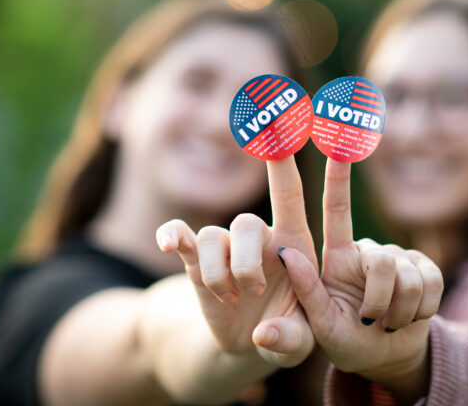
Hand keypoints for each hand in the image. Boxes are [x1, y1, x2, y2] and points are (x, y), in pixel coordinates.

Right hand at [156, 156, 316, 366]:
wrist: (252, 343)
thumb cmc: (289, 333)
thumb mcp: (300, 343)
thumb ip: (290, 340)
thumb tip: (263, 334)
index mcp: (292, 244)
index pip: (288, 195)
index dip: (282, 162)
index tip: (277, 125)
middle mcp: (258, 238)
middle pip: (245, 223)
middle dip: (245, 262)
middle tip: (254, 291)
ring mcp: (225, 248)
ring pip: (212, 238)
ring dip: (217, 273)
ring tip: (229, 299)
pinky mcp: (196, 262)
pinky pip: (181, 237)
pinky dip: (172, 235)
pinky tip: (168, 244)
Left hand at [278, 159, 442, 399]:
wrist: (386, 357)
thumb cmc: (346, 341)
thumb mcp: (320, 323)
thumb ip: (305, 291)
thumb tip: (285, 251)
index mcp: (337, 257)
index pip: (337, 210)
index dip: (338, 177)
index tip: (338, 142)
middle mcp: (367, 250)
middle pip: (382, 261)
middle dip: (380, 300)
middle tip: (371, 320)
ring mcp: (399, 257)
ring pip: (408, 276)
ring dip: (400, 311)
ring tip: (387, 321)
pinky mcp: (426, 268)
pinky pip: (432, 284)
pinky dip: (421, 311)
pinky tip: (409, 318)